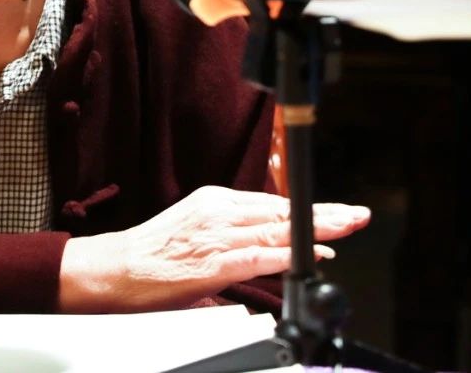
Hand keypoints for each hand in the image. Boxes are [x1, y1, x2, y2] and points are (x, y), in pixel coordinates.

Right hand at [58, 185, 369, 312]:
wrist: (113, 268)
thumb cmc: (150, 257)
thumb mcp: (195, 234)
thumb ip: (233, 240)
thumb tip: (270, 254)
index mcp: (213, 202)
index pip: (271, 204)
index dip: (309, 210)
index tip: (337, 212)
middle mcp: (217, 211)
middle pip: (281, 211)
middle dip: (323, 214)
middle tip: (357, 215)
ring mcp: (215, 234)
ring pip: (276, 229)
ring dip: (316, 230)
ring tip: (346, 229)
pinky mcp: (212, 261)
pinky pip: (259, 256)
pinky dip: (289, 253)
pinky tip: (312, 254)